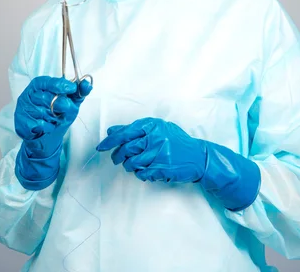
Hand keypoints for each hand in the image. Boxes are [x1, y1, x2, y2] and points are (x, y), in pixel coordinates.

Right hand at [14, 76, 91, 189]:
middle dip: (59, 105)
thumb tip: (87, 83)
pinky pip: (37, 124)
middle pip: (45, 97)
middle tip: (65, 109)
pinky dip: (47, 127)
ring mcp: (23, 109)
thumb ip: (79, 92)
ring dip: (53, 118)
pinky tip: (47, 127)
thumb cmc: (58, 115)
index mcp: (39, 85)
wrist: (47, 137)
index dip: (59, 84)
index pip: (47, 82)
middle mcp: (28, 95)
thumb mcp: (72, 102)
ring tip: (54, 119)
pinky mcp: (20, 122)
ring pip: (42, 112)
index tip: (71, 89)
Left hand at [96, 116, 260, 210]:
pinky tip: (147, 170)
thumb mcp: (158, 129)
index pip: (125, 132)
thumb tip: (112, 131)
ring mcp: (158, 153)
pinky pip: (141, 173)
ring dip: (129, 166)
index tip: (101, 147)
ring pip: (131, 162)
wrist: (198, 156)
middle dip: (118, 155)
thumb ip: (135, 129)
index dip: (110, 140)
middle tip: (117, 159)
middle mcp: (155, 137)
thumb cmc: (177, 141)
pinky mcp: (161, 168)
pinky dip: (140, 173)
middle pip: (126, 148)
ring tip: (135, 164)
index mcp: (153, 125)